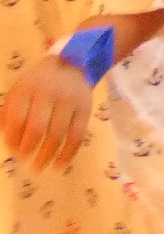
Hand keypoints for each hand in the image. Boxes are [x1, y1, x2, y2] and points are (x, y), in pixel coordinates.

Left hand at [0, 54, 95, 170]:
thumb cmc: (38, 84)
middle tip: (24, 161)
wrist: (72, 65)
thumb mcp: (18, 91)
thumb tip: (8, 141)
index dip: (12, 139)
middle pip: (38, 128)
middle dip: (28, 149)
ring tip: (38, 168)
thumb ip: (8, 114)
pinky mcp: (85, 109)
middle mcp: (49, 93)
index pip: (17, 119)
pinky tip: (59, 166)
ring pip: (58, 134)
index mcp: (27, 89)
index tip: (11, 150)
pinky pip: (78, 135)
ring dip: (47, 156)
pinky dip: (68, 154)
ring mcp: (70, 101)